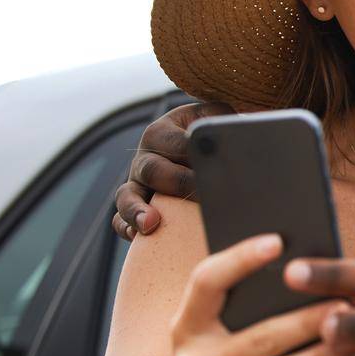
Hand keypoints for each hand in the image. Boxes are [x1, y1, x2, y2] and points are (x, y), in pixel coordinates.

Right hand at [111, 100, 233, 239]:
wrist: (200, 148)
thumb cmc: (209, 133)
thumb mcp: (214, 118)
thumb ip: (220, 120)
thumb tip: (234, 134)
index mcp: (163, 132)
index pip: (177, 143)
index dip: (194, 155)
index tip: (214, 168)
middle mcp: (146, 156)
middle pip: (152, 170)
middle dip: (179, 183)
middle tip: (203, 194)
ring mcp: (137, 182)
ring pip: (127, 195)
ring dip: (137, 210)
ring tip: (151, 223)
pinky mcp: (135, 204)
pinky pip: (121, 218)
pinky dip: (127, 227)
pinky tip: (139, 237)